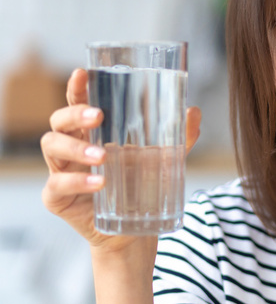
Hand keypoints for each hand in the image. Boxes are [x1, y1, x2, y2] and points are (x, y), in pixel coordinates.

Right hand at [40, 68, 201, 252]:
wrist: (134, 231)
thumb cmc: (141, 186)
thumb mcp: (163, 159)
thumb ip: (179, 136)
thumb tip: (194, 111)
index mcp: (92, 132)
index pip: (78, 103)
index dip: (77, 88)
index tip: (82, 73)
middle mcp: (71, 147)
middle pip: (58, 121)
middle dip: (74, 114)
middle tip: (98, 115)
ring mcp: (60, 171)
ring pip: (52, 147)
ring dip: (76, 148)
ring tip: (102, 156)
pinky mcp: (56, 198)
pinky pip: (58, 185)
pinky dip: (78, 182)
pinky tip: (99, 183)